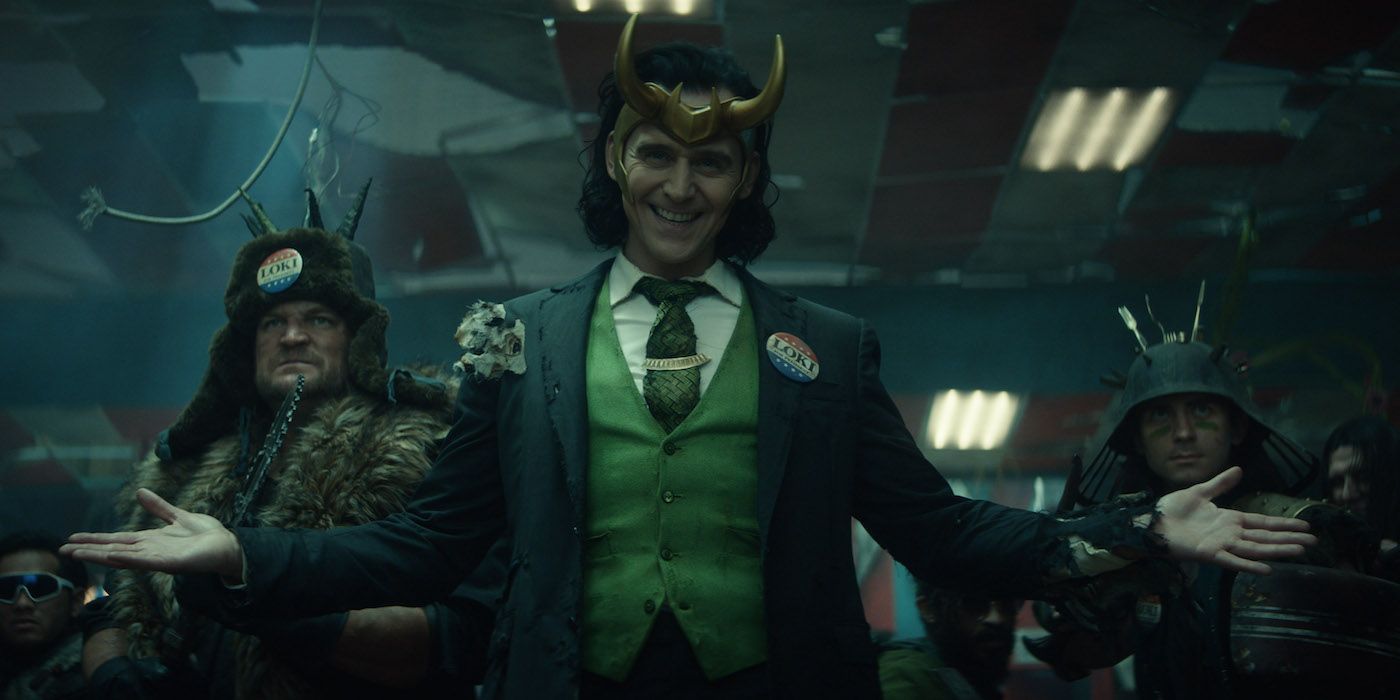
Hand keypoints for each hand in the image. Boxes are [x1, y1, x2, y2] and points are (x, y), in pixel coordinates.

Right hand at [63, 489, 244, 579]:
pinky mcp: (170, 563)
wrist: (227, 545)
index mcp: (150, 540)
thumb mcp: (178, 515)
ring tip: (78, 555)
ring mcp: (158, 558)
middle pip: (112, 549)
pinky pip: (145, 561)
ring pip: (123, 557)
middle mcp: (149, 550)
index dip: (95, 539)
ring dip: (100, 555)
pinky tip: (112, 557)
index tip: (72, 539)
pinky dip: (129, 559)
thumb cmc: (206, 535)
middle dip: (88, 550)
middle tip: (63, 551)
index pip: (116, 540)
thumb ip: (159, 507)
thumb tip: (140, 492)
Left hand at [1153, 466, 1316, 574]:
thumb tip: (1240, 470)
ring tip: (1300, 552)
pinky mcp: (1209, 554)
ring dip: (1277, 551)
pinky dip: (1249, 566)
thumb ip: (1220, 483)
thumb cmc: (1172, 510)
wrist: (1151, 521)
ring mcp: (1221, 545)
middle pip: (1266, 537)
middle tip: (1314, 542)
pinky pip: (1233, 561)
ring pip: (1256, 549)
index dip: (1284, 524)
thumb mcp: (1200, 492)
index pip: (1263, 523)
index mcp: (1230, 519)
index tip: (1305, 526)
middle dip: (1289, 539)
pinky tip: (1267, 570)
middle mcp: (1230, 534)